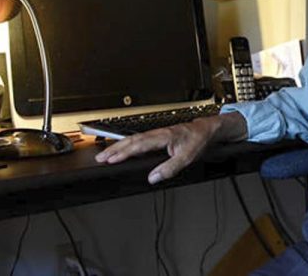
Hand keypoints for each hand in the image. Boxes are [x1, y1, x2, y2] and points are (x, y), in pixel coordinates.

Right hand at [95, 112, 246, 183]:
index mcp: (163, 137)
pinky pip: (140, 139)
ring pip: (134, 139)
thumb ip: (170, 168)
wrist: (208, 129)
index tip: (110, 159)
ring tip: (105, 154)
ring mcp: (158, 133)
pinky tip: (123, 149)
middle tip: (100, 158)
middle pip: (132, 140)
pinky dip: (128, 144)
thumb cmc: (198, 140)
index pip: (139, 145)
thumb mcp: (187, 157)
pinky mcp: (159, 135)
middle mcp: (158, 133)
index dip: (124, 153)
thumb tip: (153, 178)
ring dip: (119, 146)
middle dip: (115, 149)